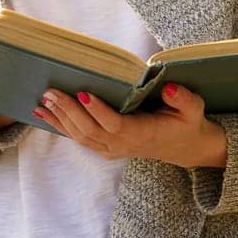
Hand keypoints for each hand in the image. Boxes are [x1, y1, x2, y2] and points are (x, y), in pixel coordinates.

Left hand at [33, 82, 227, 168]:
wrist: (185, 148)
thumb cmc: (187, 123)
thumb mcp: (194, 109)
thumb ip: (184, 99)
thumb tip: (170, 89)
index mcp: (144, 133)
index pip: (115, 124)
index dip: (98, 111)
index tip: (83, 93)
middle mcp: (124, 144)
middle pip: (91, 131)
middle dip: (69, 112)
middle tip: (52, 92)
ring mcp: (113, 149)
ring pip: (81, 137)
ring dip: (60, 119)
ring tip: (43, 100)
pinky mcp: (106, 148)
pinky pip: (80, 139)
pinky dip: (61, 127)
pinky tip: (44, 114)